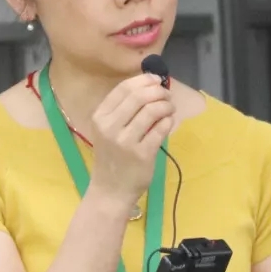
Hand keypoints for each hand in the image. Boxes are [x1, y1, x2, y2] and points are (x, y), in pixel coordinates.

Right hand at [87, 73, 174, 202]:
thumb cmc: (112, 158)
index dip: (144, 80)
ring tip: (170, 109)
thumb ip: (123, 110)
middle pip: (139, 96)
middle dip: (158, 91)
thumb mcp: (107, 130)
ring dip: (166, 105)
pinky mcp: (142, 154)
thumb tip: (150, 86)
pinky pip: (161, 128)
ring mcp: (125, 141)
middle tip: (167, 96)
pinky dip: (169, 121)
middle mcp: (110, 126)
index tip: (156, 81)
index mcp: (100, 117)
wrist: (110, 191)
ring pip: (152, 110)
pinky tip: (168, 122)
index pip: (123, 88)